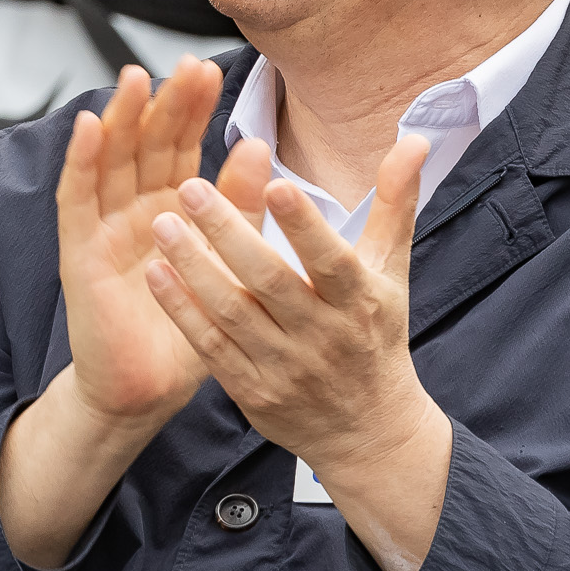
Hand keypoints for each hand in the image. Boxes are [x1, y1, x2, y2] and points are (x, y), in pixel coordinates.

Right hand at [53, 61, 254, 434]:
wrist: (148, 391)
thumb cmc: (188, 329)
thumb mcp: (228, 261)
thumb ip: (239, 206)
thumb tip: (260, 145)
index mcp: (172, 208)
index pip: (180, 146)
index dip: (192, 109)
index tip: (212, 71)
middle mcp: (135, 209)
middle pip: (146, 143)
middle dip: (164, 103)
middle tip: (185, 66)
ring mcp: (104, 226)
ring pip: (109, 159)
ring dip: (120, 117)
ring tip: (135, 78)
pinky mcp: (79, 251)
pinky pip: (76, 198)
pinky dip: (81, 160)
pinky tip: (91, 125)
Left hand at [145, 133, 444, 489]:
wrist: (369, 431)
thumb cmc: (376, 335)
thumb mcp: (391, 271)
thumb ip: (395, 204)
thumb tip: (413, 140)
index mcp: (359, 301)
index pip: (332, 259)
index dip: (305, 225)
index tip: (275, 182)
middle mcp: (322, 335)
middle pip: (270, 281)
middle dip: (228, 233)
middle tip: (190, 188)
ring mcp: (284, 366)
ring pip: (232, 313)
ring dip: (194, 268)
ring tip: (163, 223)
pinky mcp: (252, 391)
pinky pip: (211, 348)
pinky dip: (183, 311)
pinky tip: (156, 274)